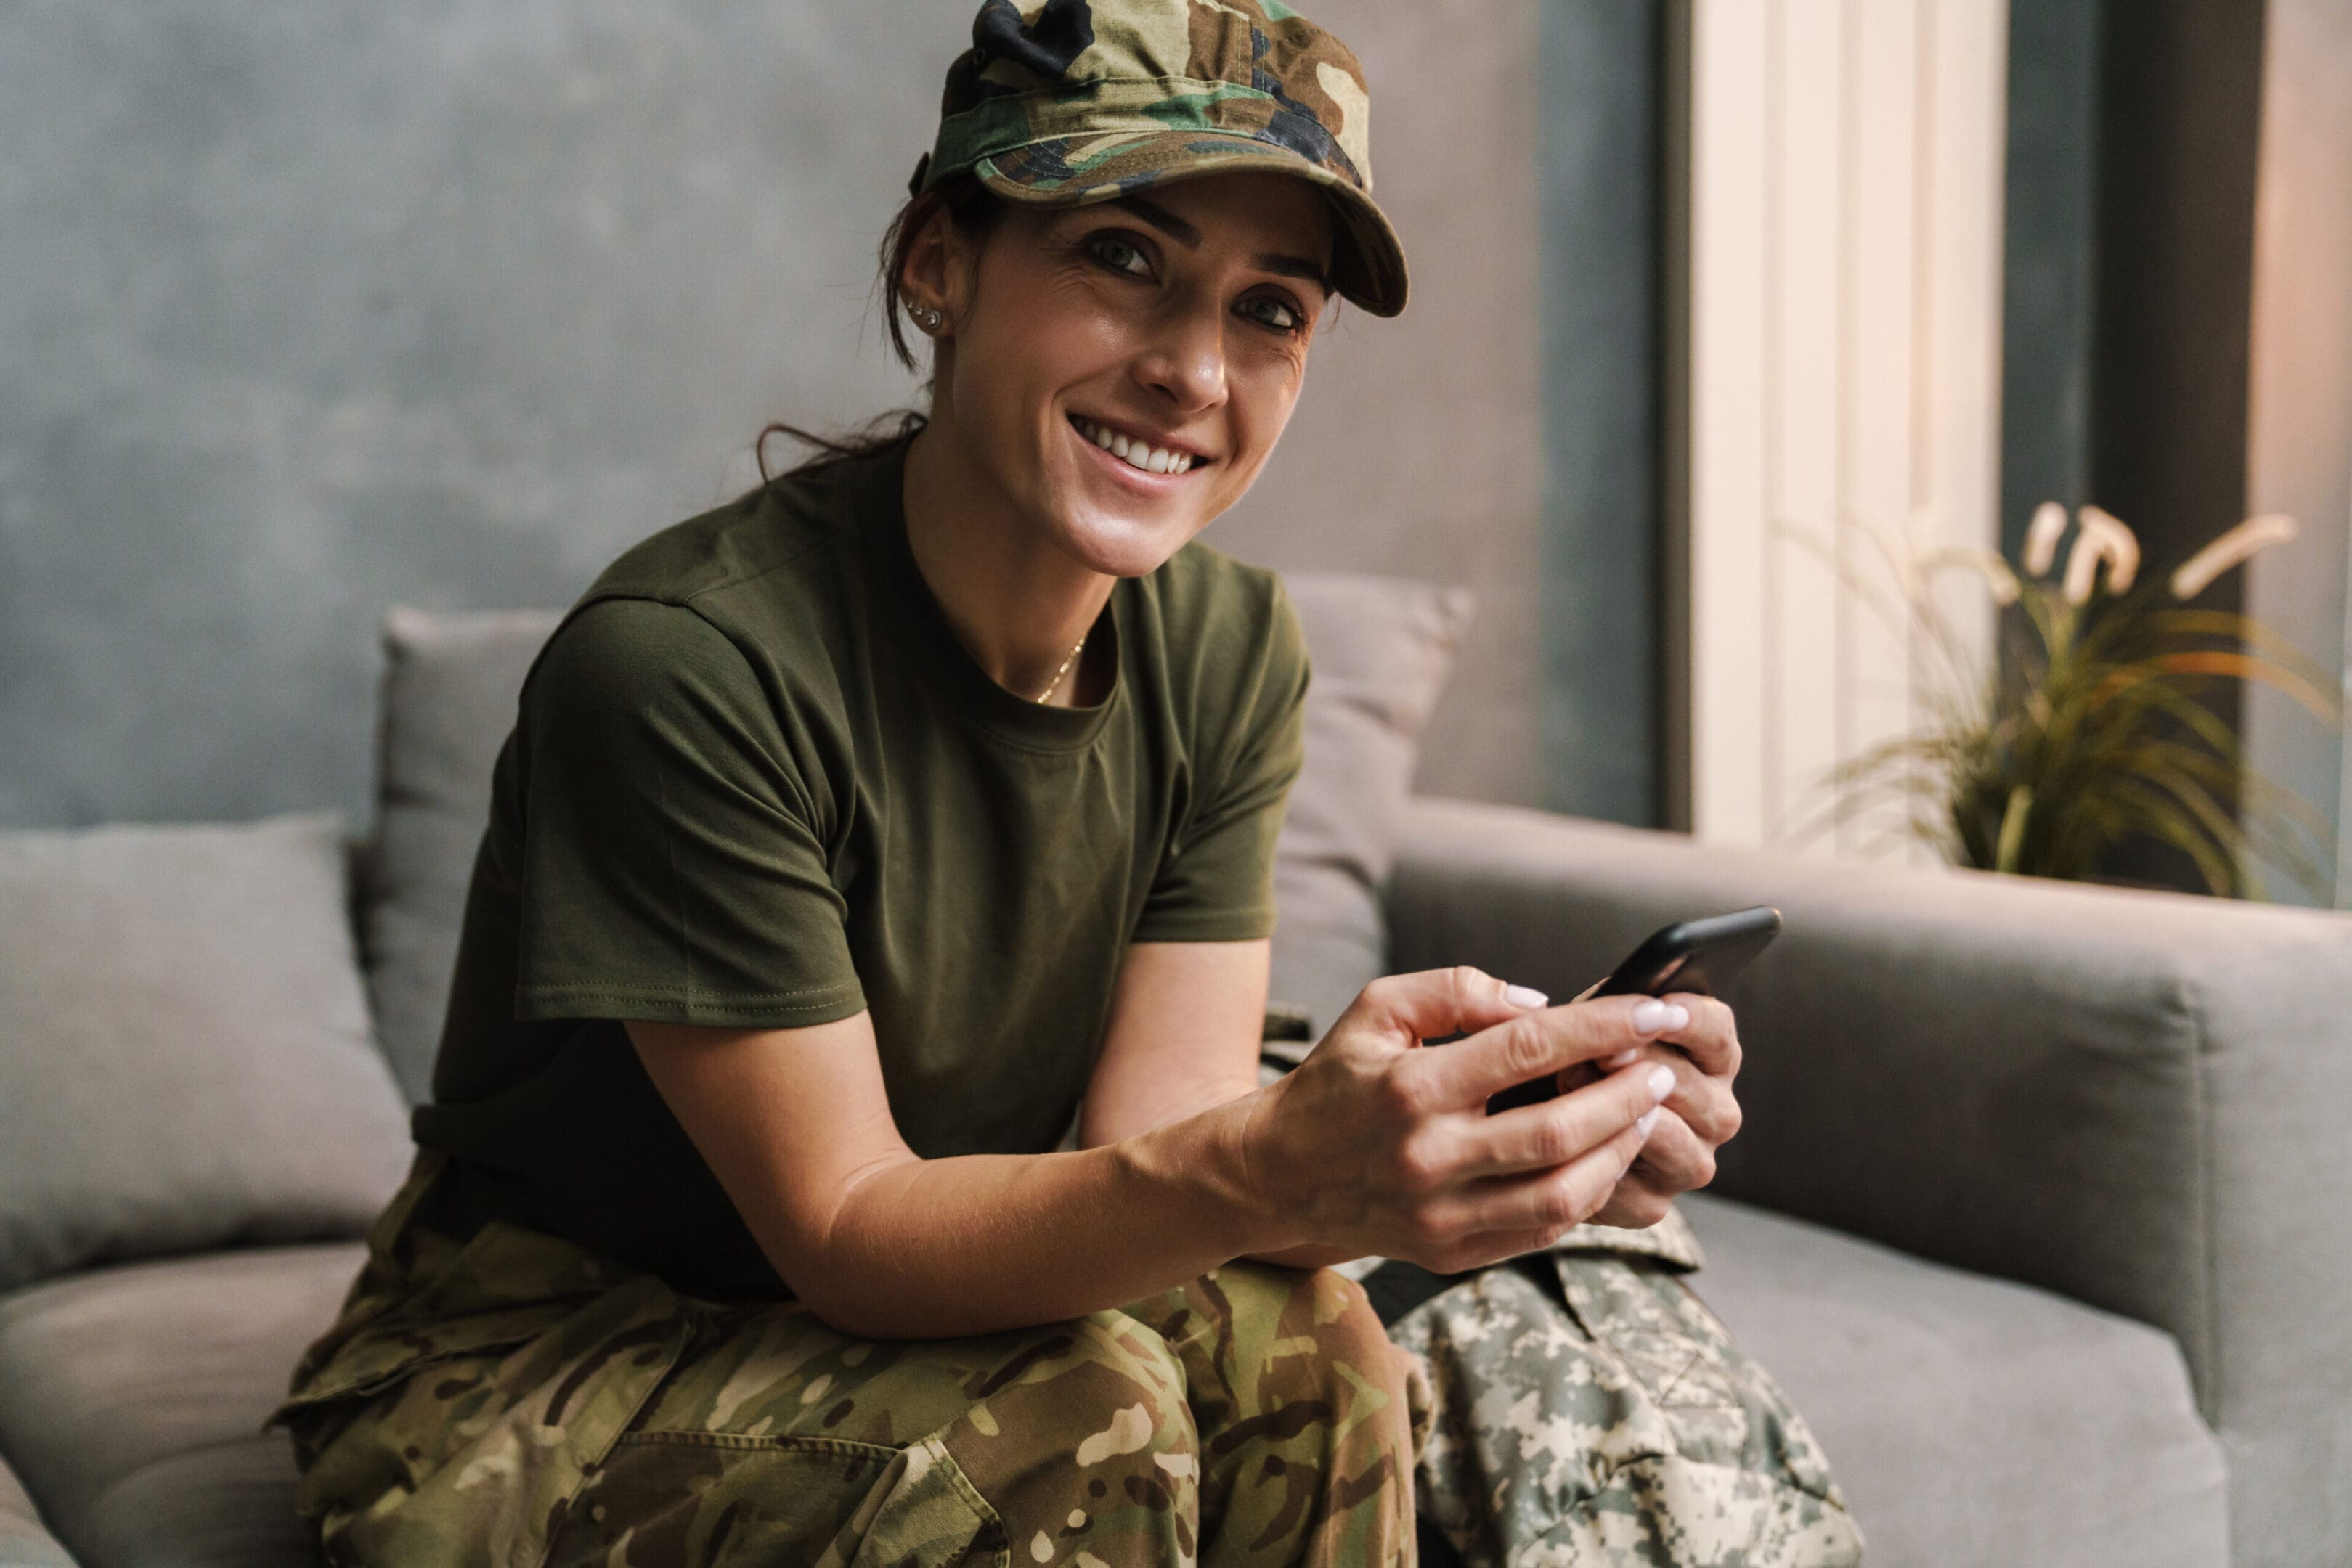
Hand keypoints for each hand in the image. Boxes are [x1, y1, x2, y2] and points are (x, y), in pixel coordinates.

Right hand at [1238, 966, 1687, 1273]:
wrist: (1275, 1175)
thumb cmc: (1336, 1081)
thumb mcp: (1375, 1009)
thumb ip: (1454, 990)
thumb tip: (1538, 1003)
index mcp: (1410, 1086)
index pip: (1530, 1049)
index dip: (1604, 1027)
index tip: (1656, 1009)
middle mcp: (1427, 1156)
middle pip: (1560, 1129)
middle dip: (1629, 1095)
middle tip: (1664, 1068)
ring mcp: (1441, 1215)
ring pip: (1563, 1193)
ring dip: (1620, 1151)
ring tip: (1646, 1114)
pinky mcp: (1450, 1254)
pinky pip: (1541, 1230)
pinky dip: (1586, 1193)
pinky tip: (1604, 1157)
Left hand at [1549, 978, 1743, 1227]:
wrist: (1538, 1132)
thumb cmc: (1575, 1063)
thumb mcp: (1593, 1026)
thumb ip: (1610, 1012)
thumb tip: (1615, 1004)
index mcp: (1712, 1060)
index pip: (1717, 1033)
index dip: (1690, 1019)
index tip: (1659, 1006)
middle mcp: (1715, 1113)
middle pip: (1691, 1085)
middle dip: (1643, 1064)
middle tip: (1600, 1052)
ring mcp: (1689, 1162)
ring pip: (1671, 1137)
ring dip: (1621, 1111)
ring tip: (1571, 1083)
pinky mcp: (1652, 1203)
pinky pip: (1632, 1182)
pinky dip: (1599, 1157)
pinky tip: (1570, 1137)